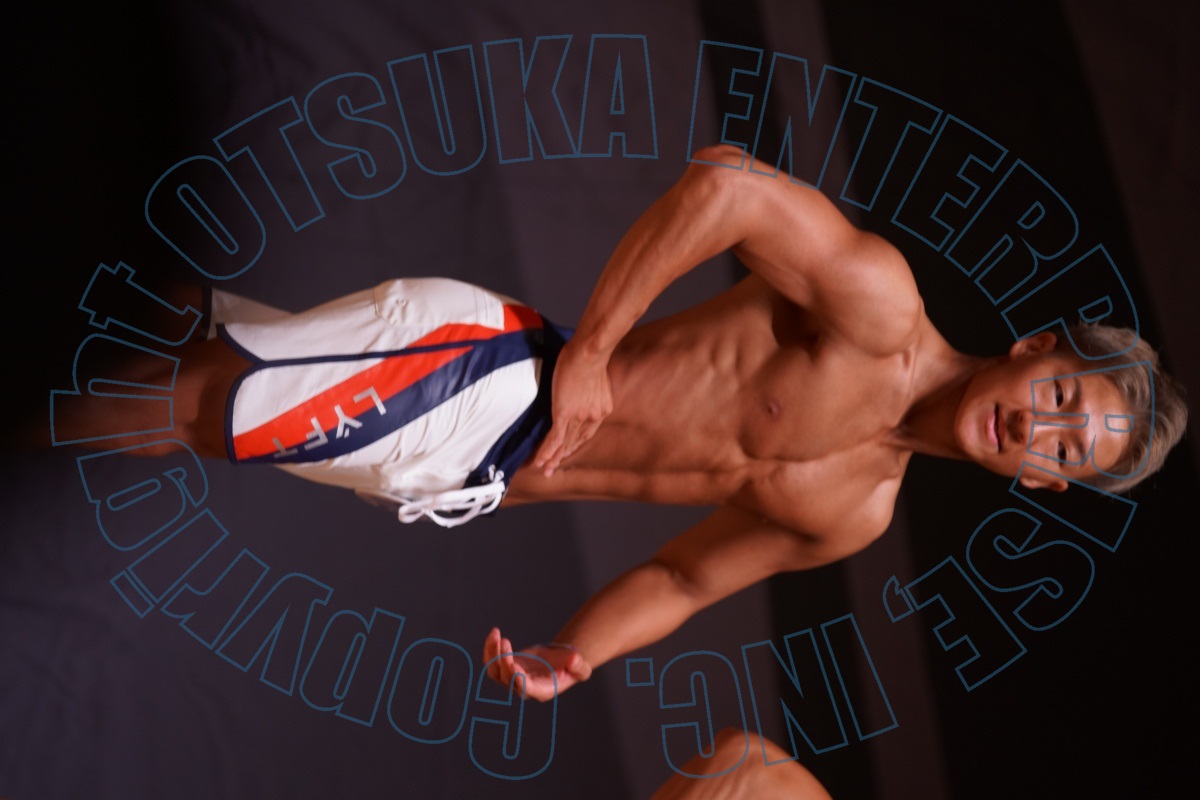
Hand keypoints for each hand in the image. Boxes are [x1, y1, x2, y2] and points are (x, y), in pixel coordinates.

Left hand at [483, 627, 591, 701]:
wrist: (559, 660)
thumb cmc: (571, 665)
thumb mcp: (580, 666)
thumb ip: (578, 666)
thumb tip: (574, 660)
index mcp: (541, 690)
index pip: (526, 688)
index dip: (518, 679)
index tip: (513, 665)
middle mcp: (524, 688)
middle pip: (507, 679)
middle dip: (504, 661)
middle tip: (506, 642)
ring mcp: (512, 680)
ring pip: (494, 672)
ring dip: (493, 653)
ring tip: (497, 634)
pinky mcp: (505, 669)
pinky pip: (492, 662)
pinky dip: (490, 648)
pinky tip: (494, 633)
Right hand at [533, 340, 612, 475]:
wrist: (588, 354)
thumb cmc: (589, 357)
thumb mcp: (593, 377)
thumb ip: (587, 388)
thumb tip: (577, 387)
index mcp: (601, 409)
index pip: (587, 432)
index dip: (575, 443)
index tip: (567, 450)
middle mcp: (593, 417)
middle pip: (576, 441)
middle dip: (564, 455)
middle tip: (553, 467)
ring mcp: (578, 417)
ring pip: (564, 443)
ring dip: (554, 458)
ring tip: (545, 470)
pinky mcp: (564, 414)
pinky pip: (555, 438)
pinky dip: (547, 450)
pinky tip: (540, 460)